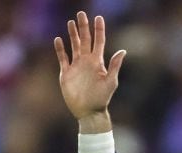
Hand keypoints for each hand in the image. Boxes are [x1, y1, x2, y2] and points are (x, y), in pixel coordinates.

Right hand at [53, 12, 124, 130]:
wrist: (89, 111)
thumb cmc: (102, 98)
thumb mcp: (110, 81)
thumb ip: (115, 66)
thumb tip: (123, 51)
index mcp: (98, 62)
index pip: (99, 42)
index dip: (98, 30)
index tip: (98, 17)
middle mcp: (87, 62)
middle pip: (85, 40)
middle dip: (83, 27)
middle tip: (81, 13)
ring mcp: (76, 66)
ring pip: (74, 46)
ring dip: (72, 34)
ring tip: (71, 22)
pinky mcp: (66, 73)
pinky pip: (62, 58)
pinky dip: (60, 49)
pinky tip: (58, 39)